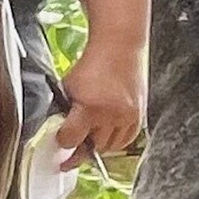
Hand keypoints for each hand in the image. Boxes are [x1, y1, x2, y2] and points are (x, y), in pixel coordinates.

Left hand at [55, 31, 144, 167]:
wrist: (119, 47)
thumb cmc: (92, 64)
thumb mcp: (67, 87)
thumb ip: (63, 110)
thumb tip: (59, 130)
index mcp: (90, 108)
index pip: (72, 140)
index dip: (63, 141)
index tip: (60, 140)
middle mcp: (111, 115)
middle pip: (92, 148)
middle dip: (80, 149)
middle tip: (71, 151)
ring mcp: (127, 117)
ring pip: (110, 147)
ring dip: (98, 146)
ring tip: (89, 140)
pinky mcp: (139, 116)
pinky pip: (126, 141)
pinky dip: (115, 141)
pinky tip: (106, 135)